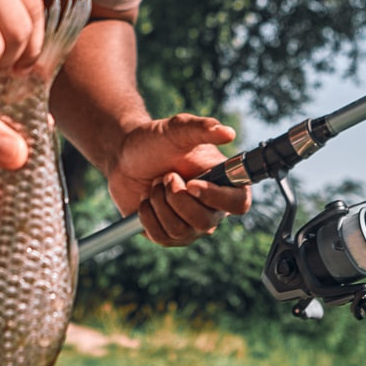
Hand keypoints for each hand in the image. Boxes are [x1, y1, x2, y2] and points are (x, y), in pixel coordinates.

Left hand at [107, 114, 249, 246]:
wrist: (126, 157)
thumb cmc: (155, 141)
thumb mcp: (177, 129)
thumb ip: (202, 128)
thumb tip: (227, 133)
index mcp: (223, 183)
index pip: (238, 203)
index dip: (217, 198)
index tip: (191, 184)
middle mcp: (212, 209)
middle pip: (204, 222)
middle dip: (176, 197)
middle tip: (166, 175)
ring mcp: (191, 226)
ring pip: (179, 231)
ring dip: (159, 202)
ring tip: (155, 184)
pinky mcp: (169, 236)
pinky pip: (161, 237)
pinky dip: (147, 214)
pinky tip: (146, 199)